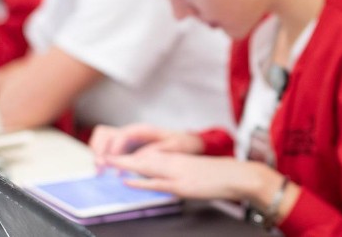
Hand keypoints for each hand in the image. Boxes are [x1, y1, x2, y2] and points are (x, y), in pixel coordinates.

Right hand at [90, 124, 203, 168]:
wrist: (185, 141)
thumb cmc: (181, 143)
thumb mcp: (174, 146)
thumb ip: (157, 150)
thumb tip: (139, 157)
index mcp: (143, 130)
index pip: (122, 135)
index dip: (114, 148)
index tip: (110, 163)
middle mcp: (131, 131)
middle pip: (105, 133)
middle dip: (99, 149)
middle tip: (99, 167)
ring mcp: (126, 138)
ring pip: (103, 138)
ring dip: (97, 152)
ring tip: (99, 170)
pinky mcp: (124, 146)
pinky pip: (107, 147)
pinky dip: (101, 156)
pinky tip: (104, 169)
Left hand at [109, 150, 280, 202]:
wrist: (237, 175)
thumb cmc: (220, 176)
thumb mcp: (195, 172)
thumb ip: (179, 173)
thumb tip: (165, 182)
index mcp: (178, 158)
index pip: (149, 156)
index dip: (132, 157)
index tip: (117, 158)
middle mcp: (175, 163)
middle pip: (143, 159)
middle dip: (122, 158)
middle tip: (103, 157)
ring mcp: (177, 173)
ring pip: (146, 167)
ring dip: (126, 165)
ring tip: (109, 164)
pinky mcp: (181, 185)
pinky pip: (157, 183)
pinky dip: (140, 182)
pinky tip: (128, 181)